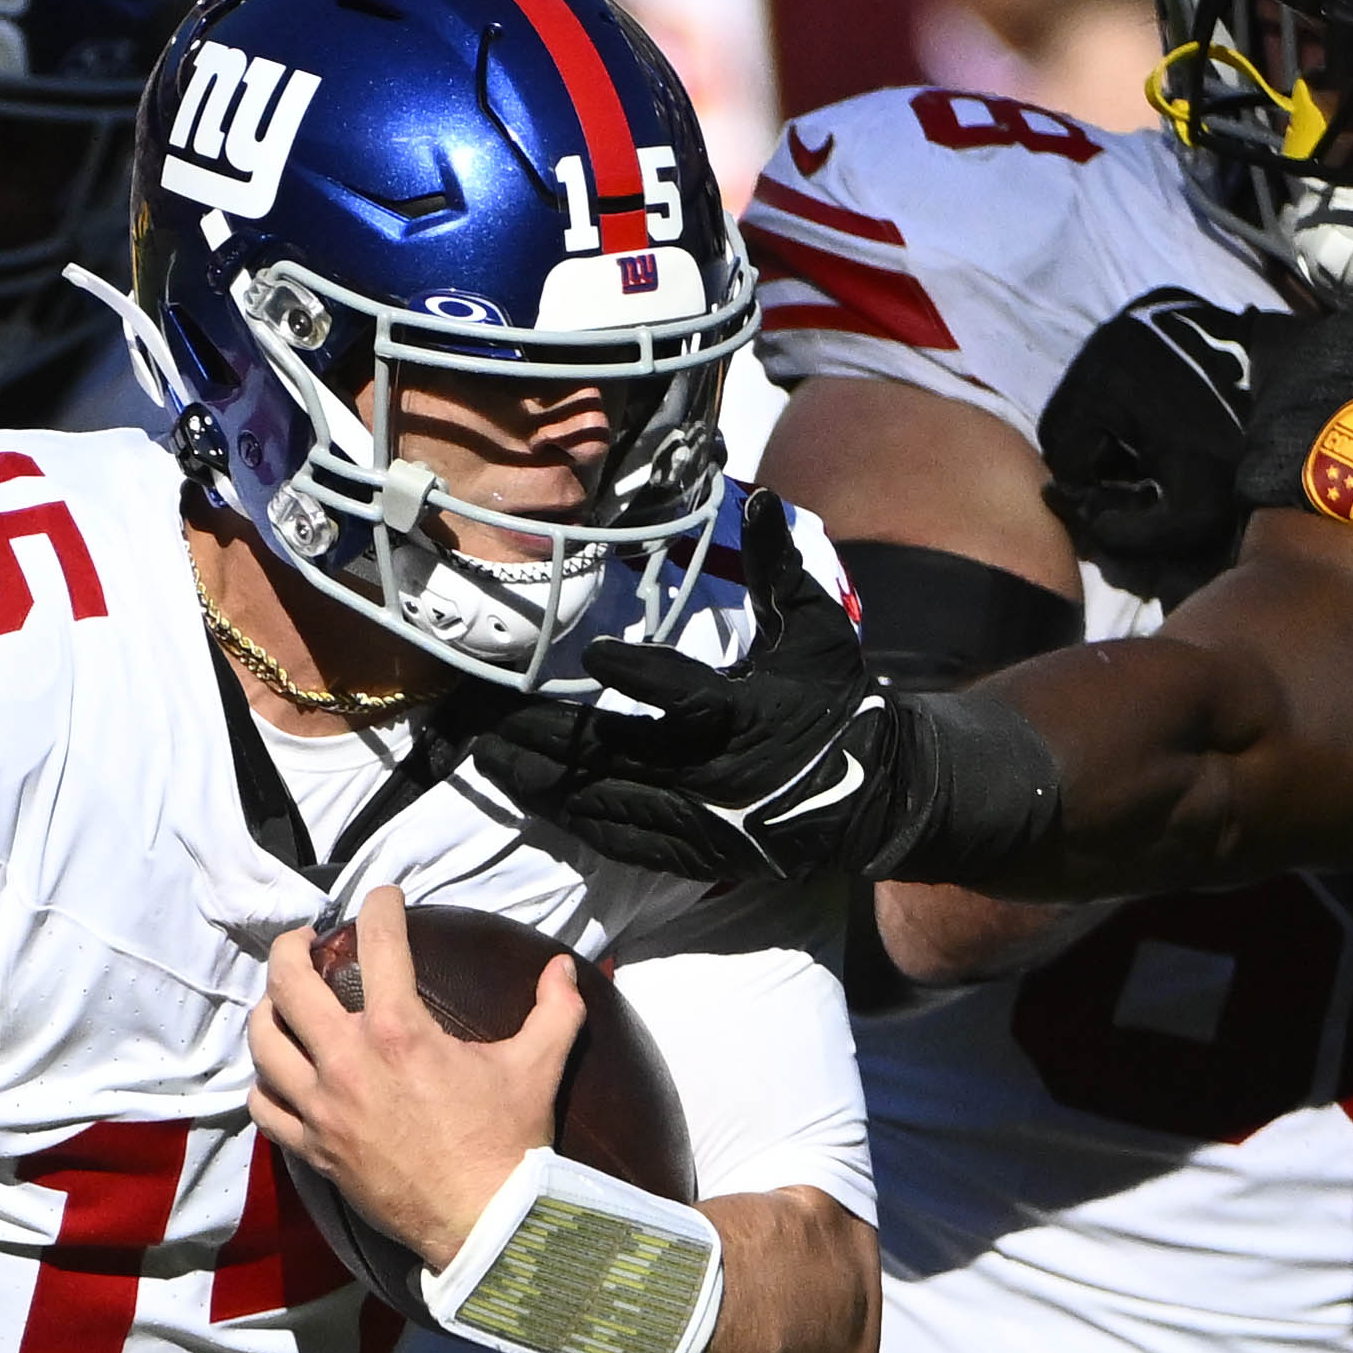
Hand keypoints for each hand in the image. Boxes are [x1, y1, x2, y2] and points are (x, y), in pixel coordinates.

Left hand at [248, 918, 573, 1282]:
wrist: (483, 1221)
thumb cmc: (509, 1144)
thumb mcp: (539, 1066)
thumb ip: (556, 1009)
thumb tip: (563, 967)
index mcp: (399, 1032)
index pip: (378, 943)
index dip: (379, 907)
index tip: (383, 897)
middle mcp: (348, 1063)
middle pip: (289, 983)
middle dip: (292, 948)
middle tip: (307, 941)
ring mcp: (322, 1108)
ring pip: (264, 1042)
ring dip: (269, 1011)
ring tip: (282, 1000)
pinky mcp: (313, 1149)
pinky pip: (264, 1107)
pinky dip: (265, 1082)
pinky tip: (278, 1072)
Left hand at [462, 502, 1021, 891]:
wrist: (868, 791)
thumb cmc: (834, 700)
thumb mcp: (816, 629)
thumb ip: (780, 570)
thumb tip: (761, 498)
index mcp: (748, 713)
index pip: (687, 693)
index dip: (640, 675)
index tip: (593, 655)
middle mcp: (717, 773)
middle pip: (616, 755)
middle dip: (545, 737)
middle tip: (484, 716)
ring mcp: (700, 820)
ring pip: (603, 802)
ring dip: (540, 780)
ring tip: (484, 755)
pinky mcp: (691, 853)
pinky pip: (616, 841)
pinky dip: (568, 819)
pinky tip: (527, 797)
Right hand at [1039, 291, 1267, 604]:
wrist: (1304, 385)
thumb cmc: (1243, 449)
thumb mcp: (1189, 512)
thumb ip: (1126, 534)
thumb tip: (1088, 518)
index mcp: (1102, 381)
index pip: (1063, 455)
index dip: (1092, 489)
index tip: (1131, 498)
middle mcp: (1106, 336)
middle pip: (1070, 418)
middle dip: (1096, 454)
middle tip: (1138, 474)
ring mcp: (1132, 315)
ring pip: (1089, 389)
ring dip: (1110, 424)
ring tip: (1152, 442)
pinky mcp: (1157, 304)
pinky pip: (1118, 359)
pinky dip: (1130, 390)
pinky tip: (1165, 409)